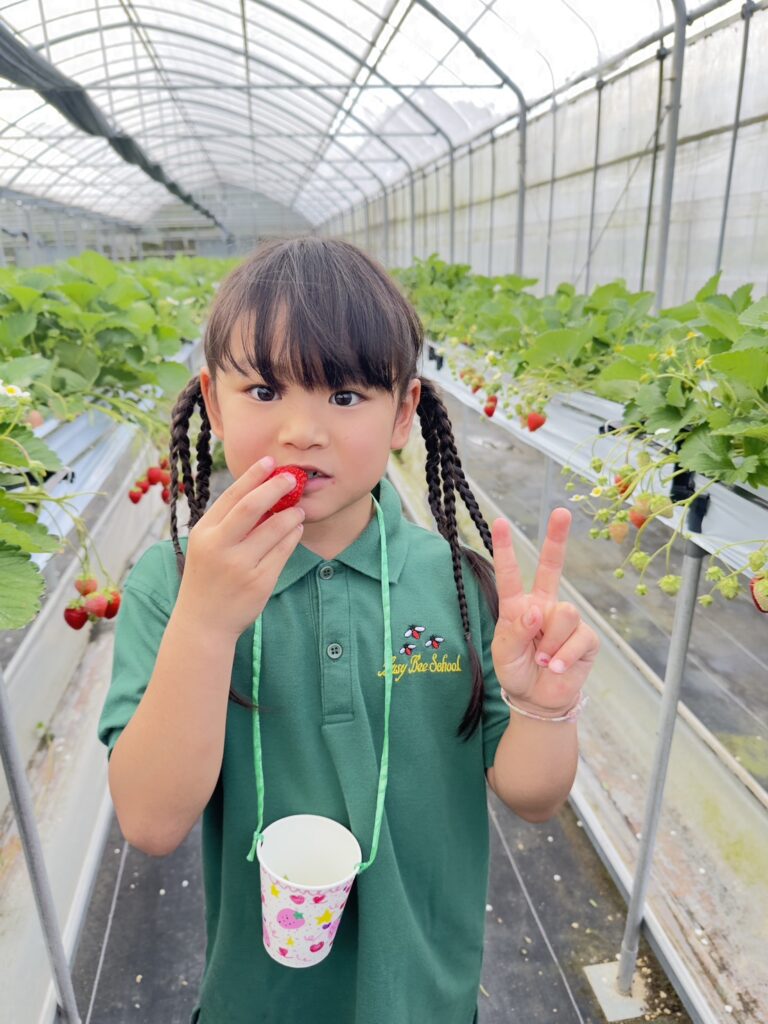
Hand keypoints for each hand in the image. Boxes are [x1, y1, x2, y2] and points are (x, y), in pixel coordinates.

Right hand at [175, 456, 305, 639]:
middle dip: (275, 487)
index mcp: (204, 533)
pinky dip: (293, 536)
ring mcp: (241, 566)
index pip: (231, 496)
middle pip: (252, 506)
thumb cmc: (207, 577)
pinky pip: (283, 551)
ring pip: (275, 529)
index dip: (252, 476)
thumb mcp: (206, 546)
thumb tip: (259, 490)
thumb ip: (227, 521)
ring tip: (298, 509)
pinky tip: (296, 529)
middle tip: (292, 477)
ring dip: (291, 514)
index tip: (269, 460)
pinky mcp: (260, 582)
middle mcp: (220, 547)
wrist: (203, 622)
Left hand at [490, 508, 599, 715]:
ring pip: (563, 614)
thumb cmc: (517, 671)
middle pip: (553, 566)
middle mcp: (544, 606)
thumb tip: (536, 610)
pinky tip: (556, 667)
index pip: (510, 573)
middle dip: (557, 538)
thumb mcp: (504, 653)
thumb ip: (516, 630)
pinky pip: (577, 638)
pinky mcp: (586, 637)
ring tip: (543, 660)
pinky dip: (563, 657)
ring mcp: (566, 620)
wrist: (539, 700)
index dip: (504, 548)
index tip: (498, 522)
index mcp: (519, 606)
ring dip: (549, 643)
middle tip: (561, 511)